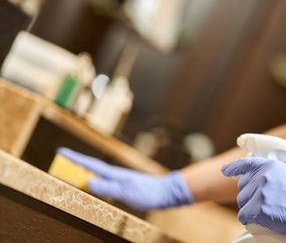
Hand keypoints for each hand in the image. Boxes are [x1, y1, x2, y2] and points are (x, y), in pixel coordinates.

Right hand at [57, 148, 193, 210]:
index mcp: (114, 174)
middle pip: (92, 167)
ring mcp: (121, 179)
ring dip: (84, 170)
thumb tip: (87, 181)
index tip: (60, 151)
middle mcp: (116, 174)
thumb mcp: (126, 192)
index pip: (90, 164)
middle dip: (76, 163)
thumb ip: (108, 187)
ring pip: (98, 173)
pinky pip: (105, 180)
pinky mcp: (126, 185)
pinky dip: (95, 179)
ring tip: (72, 170)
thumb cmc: (148, 193)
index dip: (75, 158)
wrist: (167, 192)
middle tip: (60, 159)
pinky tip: (96, 182)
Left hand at [222, 157, 285, 239]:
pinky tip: (264, 219)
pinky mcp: (259, 208)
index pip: (245, 164)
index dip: (233, 168)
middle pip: (242, 189)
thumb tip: (254, 183)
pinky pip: (244, 216)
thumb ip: (269, 175)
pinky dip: (251, 220)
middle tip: (268, 203)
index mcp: (269, 165)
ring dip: (252, 209)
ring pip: (242, 204)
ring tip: (270, 210)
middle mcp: (262, 176)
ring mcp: (260, 192)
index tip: (225, 171)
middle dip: (251, 197)